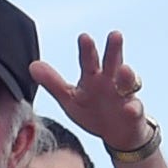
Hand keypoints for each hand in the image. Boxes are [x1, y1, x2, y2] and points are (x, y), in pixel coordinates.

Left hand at [36, 35, 151, 151]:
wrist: (116, 133)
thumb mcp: (70, 99)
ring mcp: (124, 96)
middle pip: (113, 62)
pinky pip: (135, 109)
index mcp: (92, 77)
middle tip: (115, 35)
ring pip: (128, 81)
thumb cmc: (92, 111)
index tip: (84, 37)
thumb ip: (53, 83)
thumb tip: (32, 65)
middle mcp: (111, 81)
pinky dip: (133, 108)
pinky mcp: (134, 113)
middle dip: (114, 49)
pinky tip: (130, 108)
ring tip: (125, 70)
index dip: (87, 49)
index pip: (89, 61)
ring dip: (128, 75)